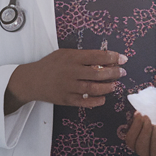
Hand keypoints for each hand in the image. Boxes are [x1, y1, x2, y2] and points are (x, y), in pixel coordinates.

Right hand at [4, 49, 126, 113]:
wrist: (33, 80)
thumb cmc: (50, 65)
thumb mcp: (65, 54)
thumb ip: (82, 56)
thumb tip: (105, 59)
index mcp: (72, 57)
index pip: (98, 56)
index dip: (113, 57)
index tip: (123, 59)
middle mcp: (72, 72)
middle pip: (98, 73)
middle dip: (114, 73)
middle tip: (122, 72)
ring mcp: (69, 87)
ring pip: (94, 88)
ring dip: (108, 87)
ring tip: (114, 85)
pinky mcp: (67, 99)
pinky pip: (85, 102)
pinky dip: (97, 101)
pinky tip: (103, 98)